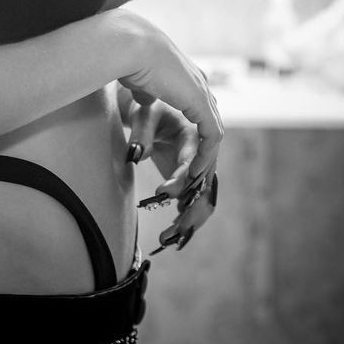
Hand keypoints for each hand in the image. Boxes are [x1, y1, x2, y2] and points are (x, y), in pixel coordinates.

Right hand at [117, 15, 223, 212]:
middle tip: (195, 173)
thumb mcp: (139, 81)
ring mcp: (202, 91)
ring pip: (214, 132)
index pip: (200, 108)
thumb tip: (144, 100)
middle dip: (204, 150)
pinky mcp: (201, 102)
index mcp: (186, 75)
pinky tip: (196, 170)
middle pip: (211, 122)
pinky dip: (206, 155)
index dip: (195, 132)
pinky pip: (212, 136)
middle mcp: (199, 82)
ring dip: (206, 156)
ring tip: (196, 178)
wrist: (131, 46)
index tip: (185, 154)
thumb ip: (146, 91)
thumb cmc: (128, 58)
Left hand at [126, 98, 219, 252]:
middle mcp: (203, 151)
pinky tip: (172, 233)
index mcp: (195, 130)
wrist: (153, 106)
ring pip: (203, 196)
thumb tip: (137, 156)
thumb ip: (141, 133)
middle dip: (190, 208)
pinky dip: (187, 216)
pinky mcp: (192, 176)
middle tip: (171, 230)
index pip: (196, 158)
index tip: (163, 192)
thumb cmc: (148, 106)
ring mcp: (199, 165)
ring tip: (167, 238)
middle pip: (205, 184)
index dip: (184, 177)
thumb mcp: (143, 113)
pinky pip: (196, 199)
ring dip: (190, 219)